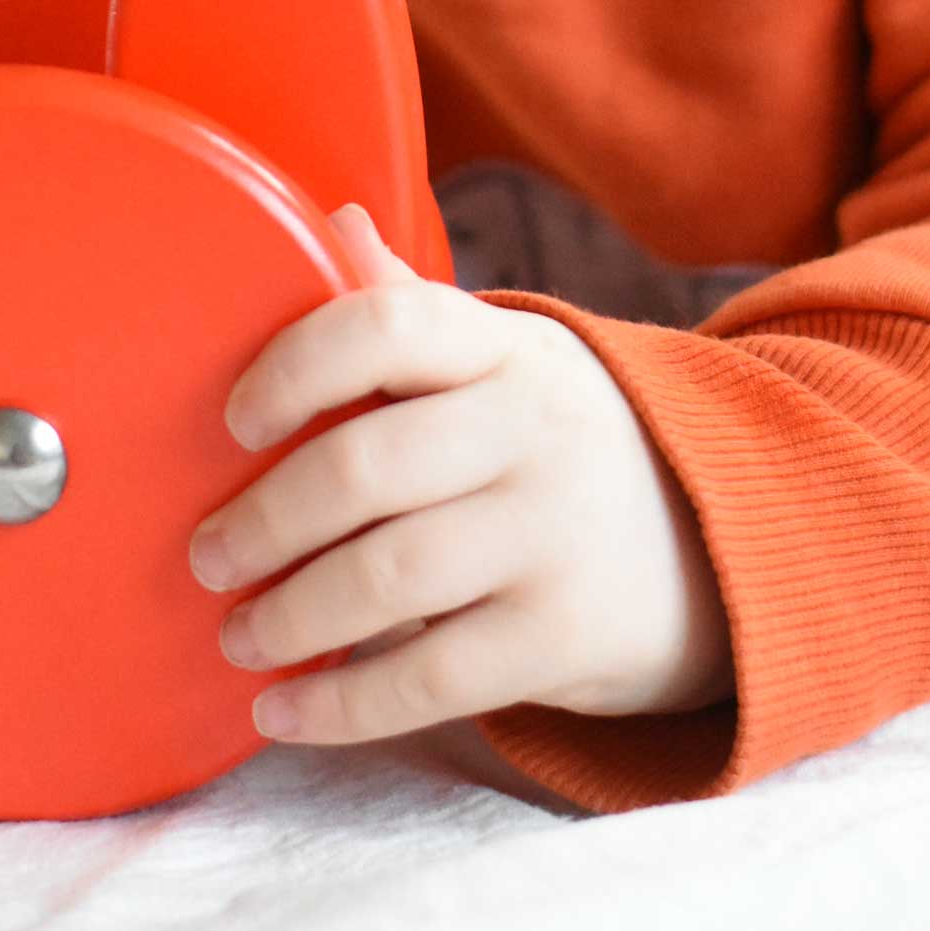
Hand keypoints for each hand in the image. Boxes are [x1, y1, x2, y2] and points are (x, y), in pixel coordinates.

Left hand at [189, 204, 732, 744]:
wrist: (723, 547)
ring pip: (390, 576)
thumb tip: (331, 219)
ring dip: (289, 615)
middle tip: (207, 556)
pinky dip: (342, 703)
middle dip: (264, 520)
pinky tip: (282, 711)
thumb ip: (413, 307)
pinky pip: (432, 676)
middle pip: (366, 467)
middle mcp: (532, 430)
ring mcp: (554, 534)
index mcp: (504, 348)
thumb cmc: (562, 444)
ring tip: (235, 635)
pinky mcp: (566, 637)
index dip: (293, 367)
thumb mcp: (508, 359)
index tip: (233, 420)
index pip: (385, 326)